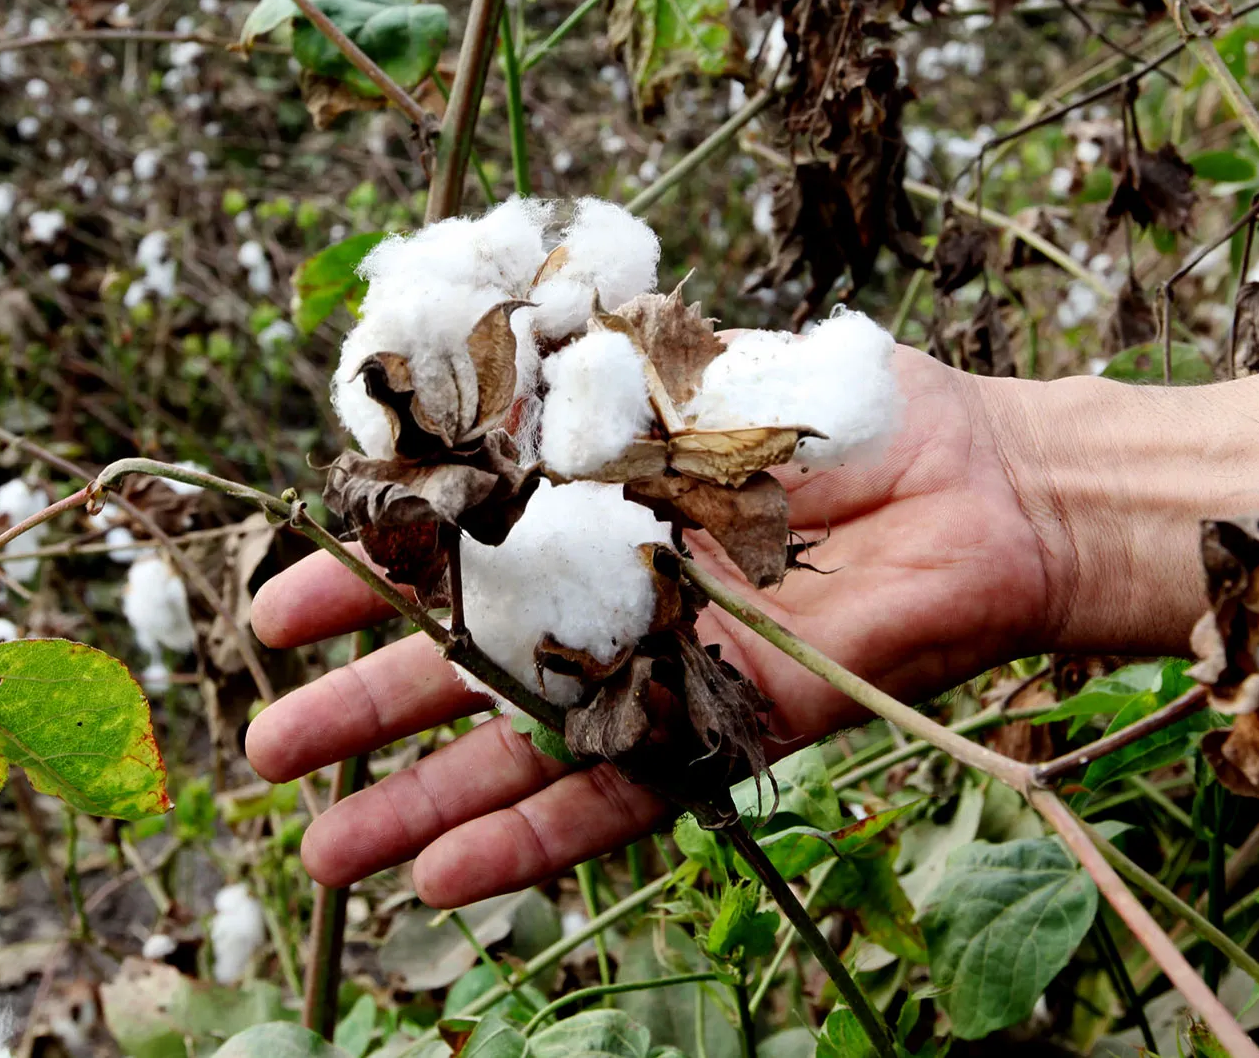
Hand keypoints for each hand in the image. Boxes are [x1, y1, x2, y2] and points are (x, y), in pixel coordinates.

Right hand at [244, 347, 1061, 906]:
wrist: (994, 483)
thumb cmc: (854, 412)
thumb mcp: (699, 378)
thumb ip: (590, 404)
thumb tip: (459, 406)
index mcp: (598, 510)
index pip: (457, 558)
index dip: (370, 581)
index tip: (283, 609)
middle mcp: (620, 601)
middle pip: (470, 668)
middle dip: (363, 709)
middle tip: (264, 750)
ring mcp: (669, 671)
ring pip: (523, 753)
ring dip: (421, 802)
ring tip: (322, 855)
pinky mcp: (728, 729)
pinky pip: (622, 791)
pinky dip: (534, 839)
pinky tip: (443, 880)